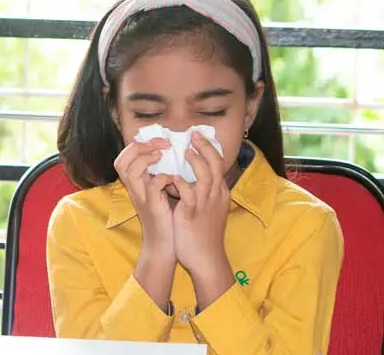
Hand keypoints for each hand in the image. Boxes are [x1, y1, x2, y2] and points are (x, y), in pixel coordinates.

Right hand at [114, 139, 175, 260]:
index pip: (123, 158)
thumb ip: (159, 175)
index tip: (158, 142)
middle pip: (121, 161)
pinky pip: (152, 186)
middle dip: (139, 147)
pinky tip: (173, 179)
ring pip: (130, 170)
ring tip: (163, 156)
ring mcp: (141, 198)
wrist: (166, 246)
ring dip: (147, 158)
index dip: (137, 146)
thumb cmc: (166, 218)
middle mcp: (134, 189)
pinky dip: (162, 177)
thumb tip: (172, 155)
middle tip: (161, 145)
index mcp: (135, 184)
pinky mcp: (152, 206)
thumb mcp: (159, 193)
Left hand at [171, 133, 233, 307]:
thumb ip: (201, 190)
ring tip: (186, 151)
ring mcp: (205, 206)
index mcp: (219, 193)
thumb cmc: (203, 233)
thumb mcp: (207, 208)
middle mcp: (215, 196)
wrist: (206, 258)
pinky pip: (189, 196)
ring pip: (206, 178)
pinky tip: (174, 177)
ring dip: (197, 162)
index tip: (200, 136)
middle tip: (194, 135)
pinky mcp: (193, 216)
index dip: (211, 149)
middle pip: (216, 166)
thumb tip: (190, 175)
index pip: (219, 165)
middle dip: (206, 148)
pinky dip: (183, 185)